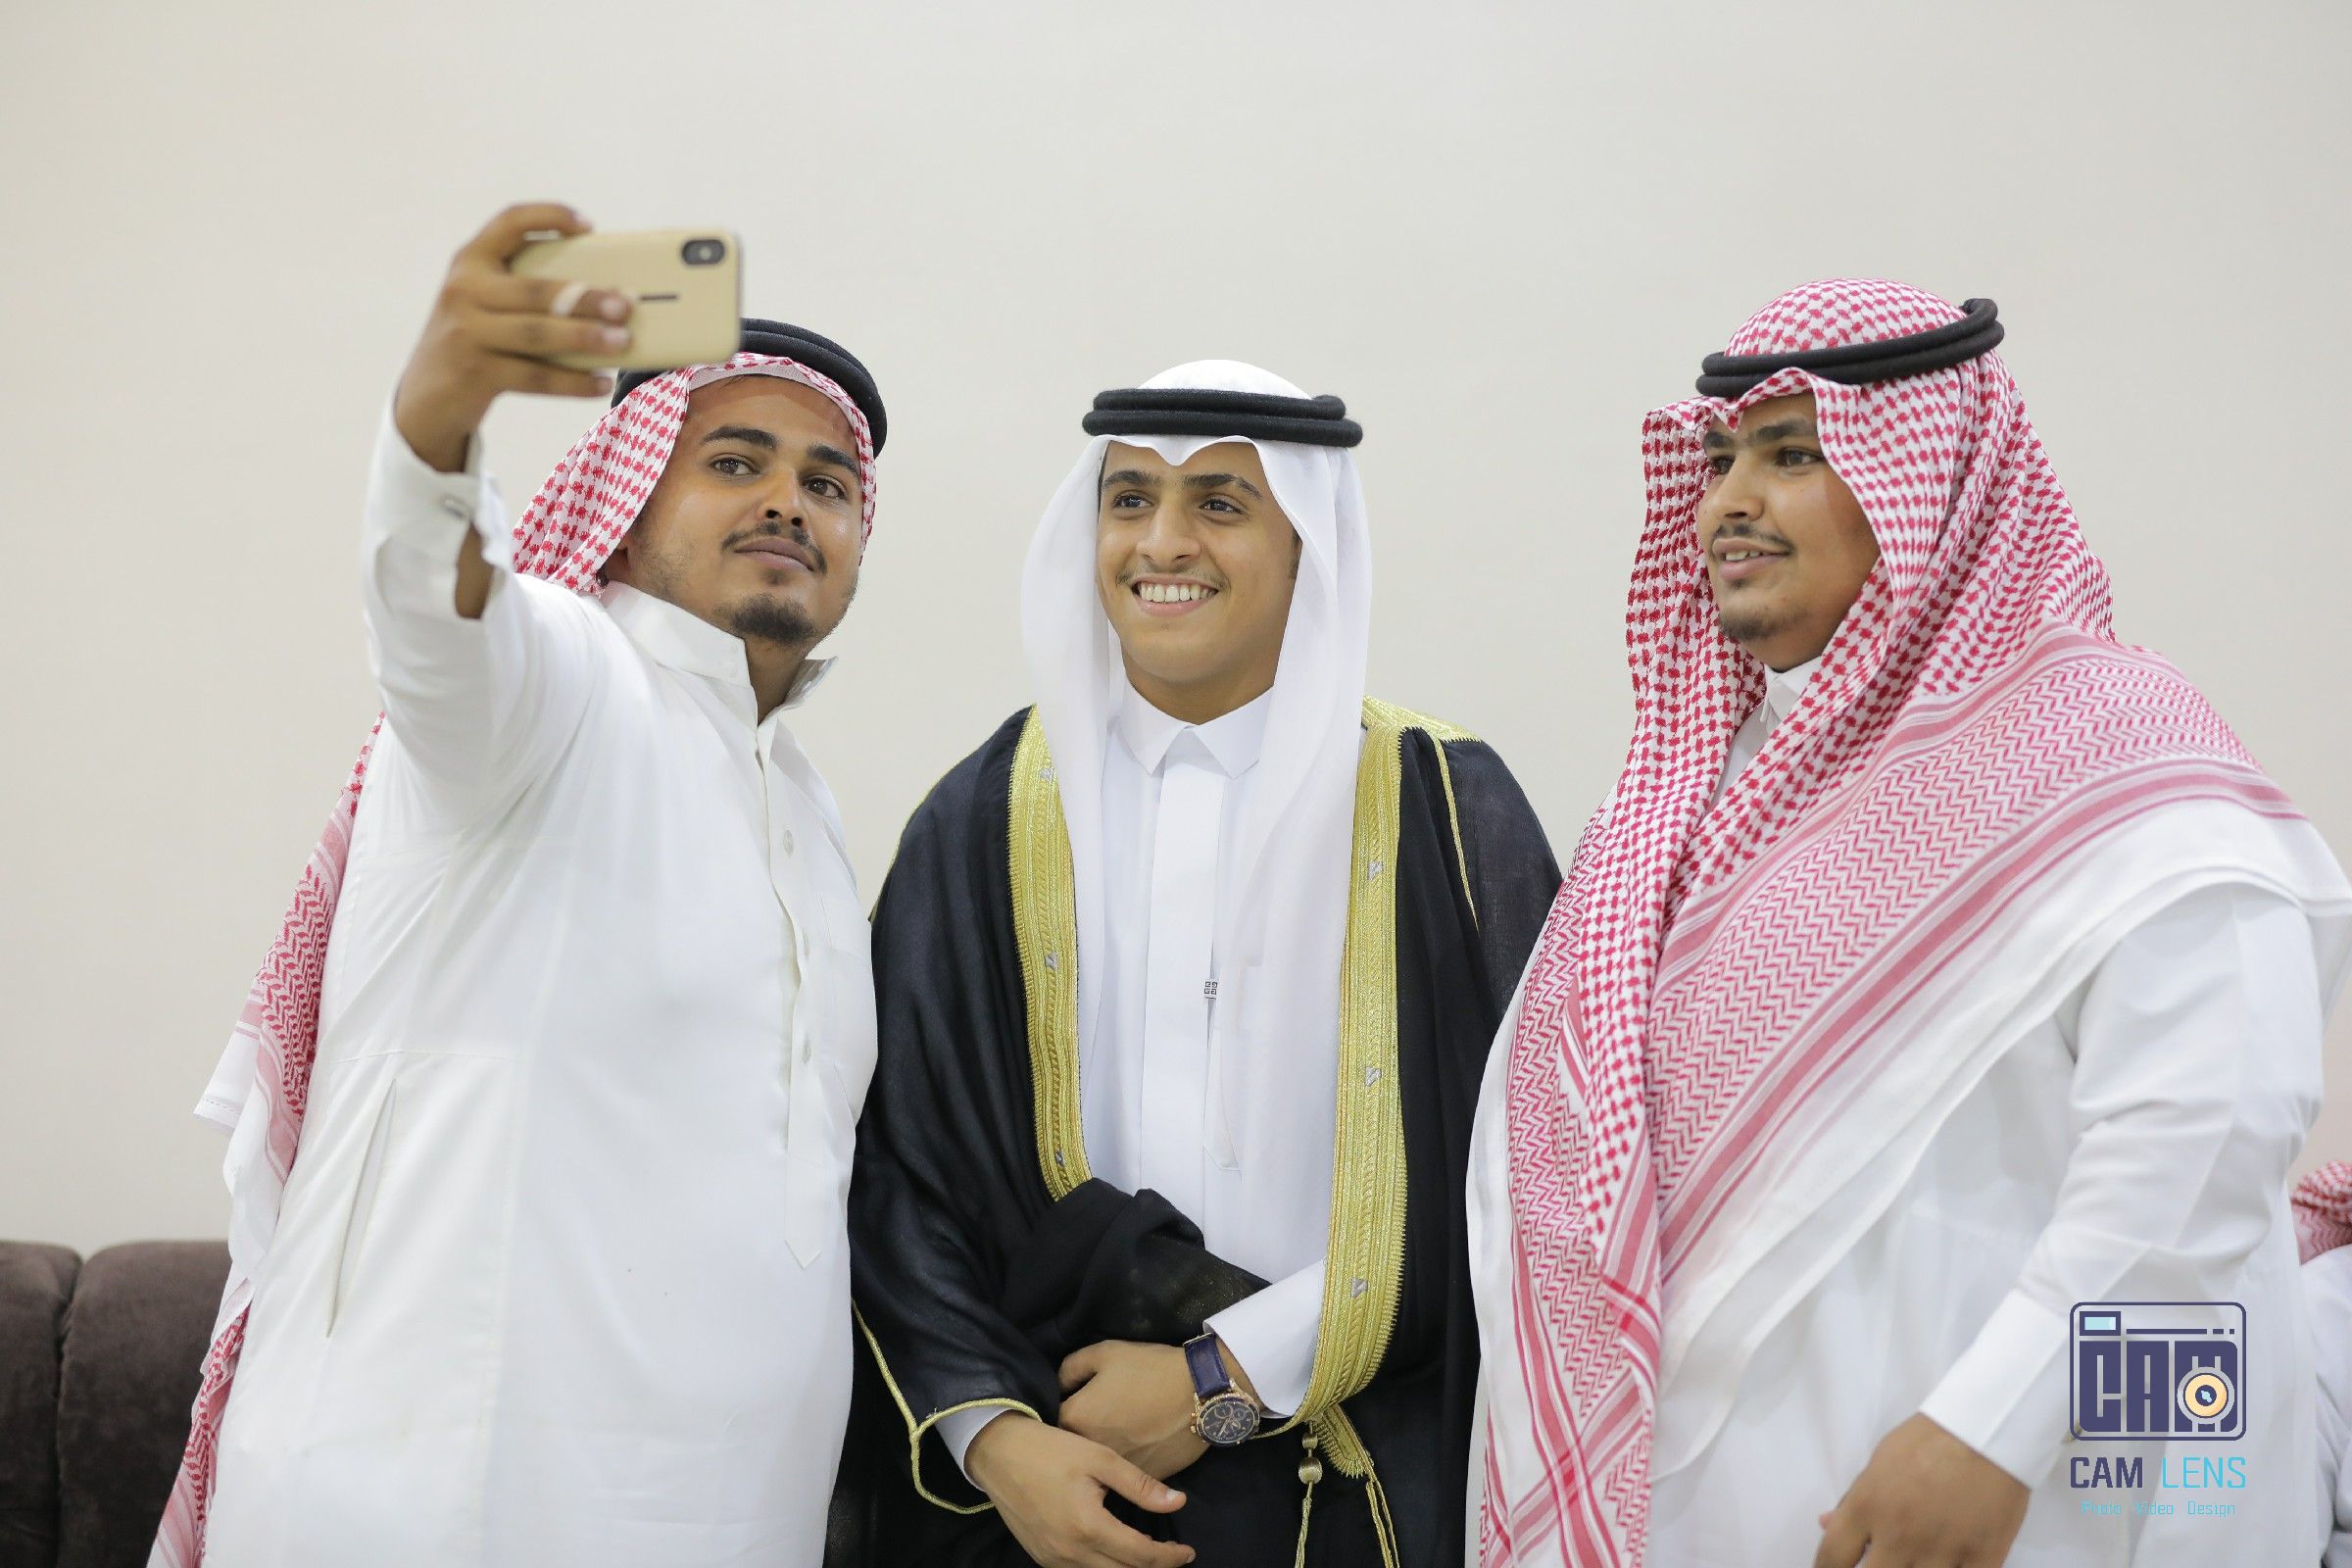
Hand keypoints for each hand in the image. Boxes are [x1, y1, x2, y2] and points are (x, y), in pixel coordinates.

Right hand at [391, 202, 635, 472]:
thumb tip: (604, 295)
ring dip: (585, 338)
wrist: (427, 395)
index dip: (548, 216)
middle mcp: (463, 291)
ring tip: (622, 342)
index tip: (587, 226)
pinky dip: (572, 381)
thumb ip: (523, 288)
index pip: (509, 223)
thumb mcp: (483, 302)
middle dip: (587, 298)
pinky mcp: (475, 372)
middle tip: (626, 305)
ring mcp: (466, 332)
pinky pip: (535, 376)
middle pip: (536, 290)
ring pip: (537, 334)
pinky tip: (600, 383)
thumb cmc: (475, 340)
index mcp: (470, 262)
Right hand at [964, 1413, 1192, 1567]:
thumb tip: (1178, 1503)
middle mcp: (1070, 1552)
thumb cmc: (1050, 1449)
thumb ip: (1140, 1485)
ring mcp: (1052, 1558)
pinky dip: (1102, 1567)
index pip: (1141, 1556)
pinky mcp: (1040, 1556)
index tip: (1188, 1553)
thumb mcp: (1099, 1458)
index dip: (1169, 1558)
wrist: (997, 1452)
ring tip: (1147, 1554)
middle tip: (1173, 1556)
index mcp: (1089, 1527)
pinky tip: (1112, 1551)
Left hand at [1056, 1340, 1220, 1480]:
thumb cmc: (1149, 1369)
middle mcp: (1090, 1451)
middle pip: (1072, 1448)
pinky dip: (1128, 1459)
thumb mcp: (1104, 1353)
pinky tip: (1139, 1443)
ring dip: (1100, 1452)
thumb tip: (1059, 1386)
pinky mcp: (1143, 1478)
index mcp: (1076, 1418)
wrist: (1200, 1392)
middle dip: (1076, 1437)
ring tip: (1117, 1432)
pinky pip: (1126, 1472)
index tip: (1071, 1404)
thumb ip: (1070, 1368)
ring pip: (1098, 1465)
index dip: (1060, 1411)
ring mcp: (1117, 1469)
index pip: (1050, 1422)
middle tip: (1096, 1419)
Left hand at [1813, 1413, 2029, 1566]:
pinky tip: (1947, 1567)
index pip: (1832, 1558)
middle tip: (1882, 1561)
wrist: (1989, 1431)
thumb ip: (1853, 1499)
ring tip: (1914, 1562)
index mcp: (1868, 1507)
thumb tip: (1826, 1524)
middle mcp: (1899, 1536)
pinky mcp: (1984, 1560)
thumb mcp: (1881, 1461)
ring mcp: (1942, 1552)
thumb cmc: (1930, 1440)